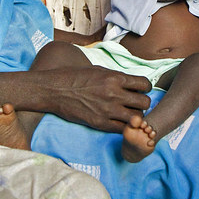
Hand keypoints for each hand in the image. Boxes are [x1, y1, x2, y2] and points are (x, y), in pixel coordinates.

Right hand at [37, 66, 152, 131]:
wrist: (53, 90)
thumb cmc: (74, 77)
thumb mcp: (98, 70)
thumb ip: (116, 77)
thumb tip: (131, 82)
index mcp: (115, 78)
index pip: (145, 84)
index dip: (145, 88)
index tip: (140, 90)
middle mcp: (114, 94)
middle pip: (145, 102)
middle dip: (143, 103)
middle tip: (135, 104)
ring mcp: (107, 110)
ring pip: (138, 118)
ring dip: (136, 117)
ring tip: (128, 114)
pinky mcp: (100, 123)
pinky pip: (122, 129)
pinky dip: (124, 126)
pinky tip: (118, 122)